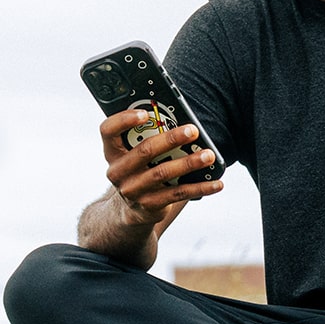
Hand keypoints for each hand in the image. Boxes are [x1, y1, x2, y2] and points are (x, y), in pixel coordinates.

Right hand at [101, 109, 223, 224]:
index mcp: (113, 151)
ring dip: (189, 163)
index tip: (145, 113)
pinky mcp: (149, 205)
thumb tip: (182, 119)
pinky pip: (178, 194)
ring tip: (209, 155)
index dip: (124, 120)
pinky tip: (217, 183)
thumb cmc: (141, 169)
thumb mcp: (136, 153)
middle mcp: (118, 171)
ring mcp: (133, 190)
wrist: (131, 210)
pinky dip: (200, 188)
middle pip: (144, 151)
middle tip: (193, 131)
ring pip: (163, 173)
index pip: (108, 130)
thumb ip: (149, 136)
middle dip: (171, 139)